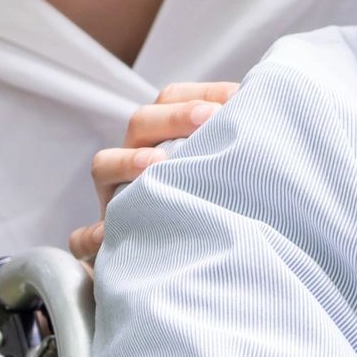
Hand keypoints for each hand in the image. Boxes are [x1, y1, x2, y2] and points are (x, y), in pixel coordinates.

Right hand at [68, 81, 237, 261]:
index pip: (171, 98)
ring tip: (156, 164)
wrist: (190, 264)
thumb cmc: (217, 204)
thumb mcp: (226, 168)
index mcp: (163, 135)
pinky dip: (91, 236)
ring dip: (128, 161)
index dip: (203, 92)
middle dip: (174, 117)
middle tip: (209, 117)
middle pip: (141, 123)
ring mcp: (115, 195)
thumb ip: (238, 140)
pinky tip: (106, 235)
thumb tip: (272, 109)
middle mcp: (135, 158)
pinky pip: (84, 236)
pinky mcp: (107, 239)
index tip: (240, 97)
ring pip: (105, 165)